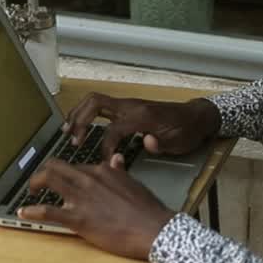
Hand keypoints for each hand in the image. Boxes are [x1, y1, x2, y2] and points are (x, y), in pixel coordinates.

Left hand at [18, 155, 175, 259]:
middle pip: (55, 167)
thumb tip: (115, 158)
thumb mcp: (132, 183)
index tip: (60, 178)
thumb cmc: (147, 209)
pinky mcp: (78, 218)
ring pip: (49, 180)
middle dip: (42, 173)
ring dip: (34, 185)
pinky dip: (32, 211)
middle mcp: (88, 179)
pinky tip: (23, 212)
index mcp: (101, 170)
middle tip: (37, 182)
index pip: (75, 166)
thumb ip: (119, 171)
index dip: (65, 172)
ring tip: (29, 192)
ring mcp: (81, 198)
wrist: (154, 228)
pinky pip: (48, 211)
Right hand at [63, 93, 220, 159]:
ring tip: (67, 130)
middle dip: (80, 120)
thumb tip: (146, 142)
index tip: (103, 162)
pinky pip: (100, 106)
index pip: (113, 128)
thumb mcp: (178, 142)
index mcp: (142, 115)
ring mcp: (127, 104)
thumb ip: (160, 143)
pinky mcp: (126, 107)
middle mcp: (131, 106)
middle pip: (95, 103)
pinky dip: (86, 113)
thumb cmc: (186, 131)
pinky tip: (79, 125)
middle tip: (71, 139)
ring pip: (94, 101)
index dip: (105, 146)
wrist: (196, 117)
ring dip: (78, 113)